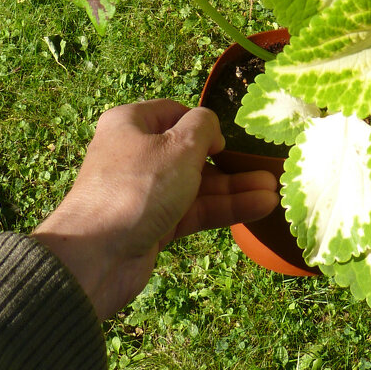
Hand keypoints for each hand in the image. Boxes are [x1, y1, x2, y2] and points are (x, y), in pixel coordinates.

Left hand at [31, 100, 279, 319]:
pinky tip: (260, 207)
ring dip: (234, 187)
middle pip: (190, 152)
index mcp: (130, 123)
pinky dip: (224, 207)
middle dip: (229, 162)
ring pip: (197, 184)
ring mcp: (146, 192)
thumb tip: (211, 128)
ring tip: (274, 190)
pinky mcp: (154, 224)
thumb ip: (204, 127)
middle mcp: (136, 154)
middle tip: (266, 169)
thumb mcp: (179, 146)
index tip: (224, 141)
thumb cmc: (138, 187)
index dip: (202, 124)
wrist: (97, 256)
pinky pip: (195, 210)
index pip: (174, 113)